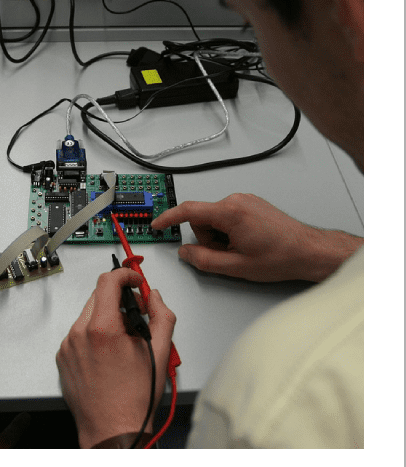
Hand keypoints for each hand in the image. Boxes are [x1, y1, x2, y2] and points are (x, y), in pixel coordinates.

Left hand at [56, 268, 175, 448]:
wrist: (113, 430)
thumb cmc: (134, 399)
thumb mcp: (162, 352)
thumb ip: (162, 315)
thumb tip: (154, 297)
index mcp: (102, 329)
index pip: (108, 281)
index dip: (126, 275)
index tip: (134, 281)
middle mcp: (79, 334)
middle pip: (98, 295)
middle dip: (118, 298)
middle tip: (135, 313)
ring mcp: (67, 346)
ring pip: (87, 314)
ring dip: (106, 317)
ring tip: (123, 340)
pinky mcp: (62, 358)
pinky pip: (78, 333)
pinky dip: (93, 334)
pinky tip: (108, 353)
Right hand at [152, 193, 362, 281]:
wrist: (309, 250)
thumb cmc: (281, 256)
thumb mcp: (236, 266)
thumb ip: (204, 260)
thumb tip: (186, 253)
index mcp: (230, 212)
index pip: (188, 211)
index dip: (168, 219)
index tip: (157, 225)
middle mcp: (236, 200)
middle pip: (203, 219)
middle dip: (208, 239)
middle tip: (228, 254)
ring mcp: (245, 200)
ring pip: (215, 219)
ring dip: (221, 236)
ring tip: (242, 250)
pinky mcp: (251, 204)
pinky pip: (228, 216)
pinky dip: (230, 231)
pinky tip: (248, 242)